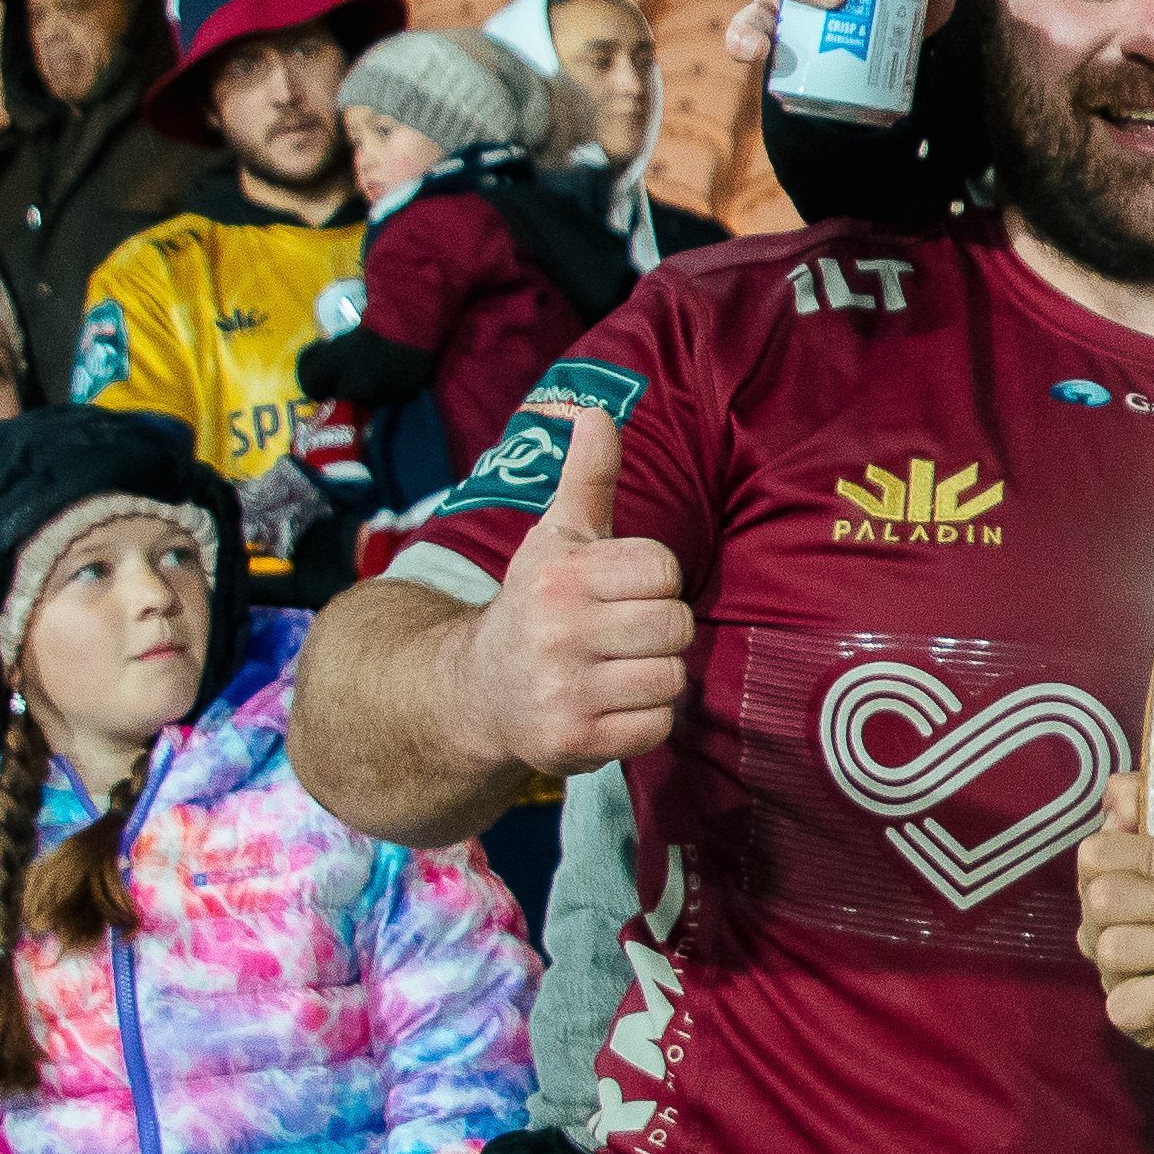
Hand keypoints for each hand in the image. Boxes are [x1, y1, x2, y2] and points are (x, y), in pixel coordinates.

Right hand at [463, 410, 691, 776]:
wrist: (477, 691)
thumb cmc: (537, 605)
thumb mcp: (557, 538)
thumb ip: (587, 478)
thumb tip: (598, 410)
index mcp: (559, 575)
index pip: (663, 570)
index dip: (651, 582)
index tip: (617, 592)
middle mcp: (556, 631)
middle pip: (676, 626)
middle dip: (659, 631)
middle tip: (621, 636)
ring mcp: (563, 691)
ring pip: (672, 678)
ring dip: (653, 677)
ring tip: (613, 671)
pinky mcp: (574, 743)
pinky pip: (657, 727)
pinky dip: (643, 721)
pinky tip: (608, 707)